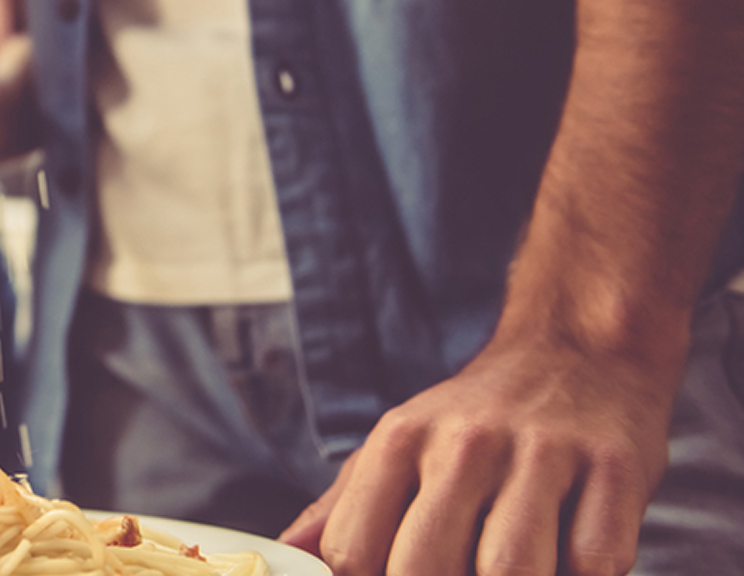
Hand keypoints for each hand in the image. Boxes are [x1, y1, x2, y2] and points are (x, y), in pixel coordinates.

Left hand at [280, 331, 677, 575]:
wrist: (577, 347)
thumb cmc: (474, 418)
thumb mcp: (397, 443)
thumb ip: (342, 505)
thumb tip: (284, 552)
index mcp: (399, 442)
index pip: (352, 551)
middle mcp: (465, 443)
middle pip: (424, 568)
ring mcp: (542, 452)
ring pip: (510, 569)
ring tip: (503, 575)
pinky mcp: (614, 465)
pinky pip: (597, 559)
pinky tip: (572, 567)